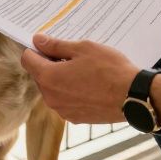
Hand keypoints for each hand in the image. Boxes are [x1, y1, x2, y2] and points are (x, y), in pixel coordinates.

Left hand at [20, 34, 138, 123]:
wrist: (133, 97)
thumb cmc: (109, 70)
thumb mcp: (82, 49)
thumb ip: (56, 46)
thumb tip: (38, 40)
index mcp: (49, 77)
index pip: (27, 60)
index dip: (36, 49)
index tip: (48, 44)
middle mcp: (51, 97)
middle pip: (39, 75)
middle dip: (50, 64)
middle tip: (72, 55)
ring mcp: (63, 110)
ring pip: (53, 89)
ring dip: (61, 78)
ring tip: (84, 70)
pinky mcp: (75, 118)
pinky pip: (65, 101)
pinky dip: (71, 92)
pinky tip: (89, 84)